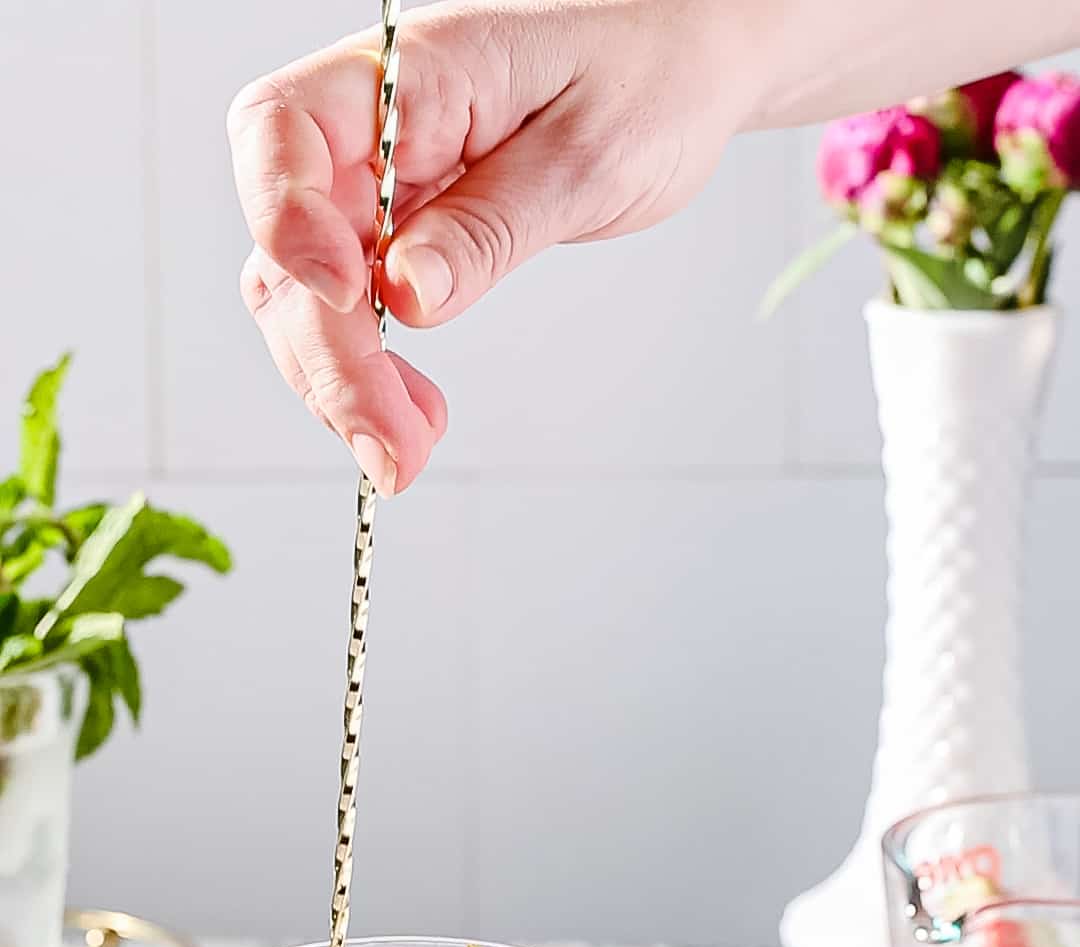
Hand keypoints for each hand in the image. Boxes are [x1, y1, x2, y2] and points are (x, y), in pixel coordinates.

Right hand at [227, 0, 741, 494]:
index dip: (285, 217)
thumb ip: (492, 225)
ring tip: (406, 450)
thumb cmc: (647, 73)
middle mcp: (372, 130)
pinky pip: (349, 313)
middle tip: (391, 445)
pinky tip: (412, 414)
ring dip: (340, 386)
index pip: (284, 128)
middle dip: (330, 357)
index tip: (348, 298)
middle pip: (288, 246)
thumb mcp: (591, 153)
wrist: (680, 59)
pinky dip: (366, 376)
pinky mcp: (397, 233)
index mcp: (412, 76)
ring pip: (302, 296)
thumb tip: (407, 296)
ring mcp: (378, 186)